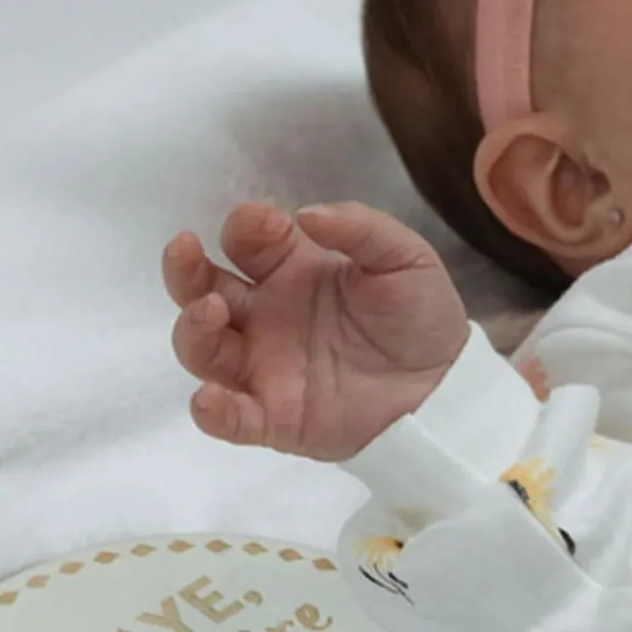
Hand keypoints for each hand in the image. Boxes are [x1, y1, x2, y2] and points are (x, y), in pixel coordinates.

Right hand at [164, 200, 469, 462]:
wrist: (447, 389)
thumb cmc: (421, 318)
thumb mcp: (405, 258)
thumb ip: (362, 228)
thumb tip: (306, 213)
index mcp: (291, 269)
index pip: (245, 240)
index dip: (247, 227)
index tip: (270, 228)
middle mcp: (266, 315)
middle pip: (200, 288)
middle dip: (184, 268)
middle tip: (185, 249)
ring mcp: (264, 367)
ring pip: (202, 348)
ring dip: (192, 329)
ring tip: (211, 312)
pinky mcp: (275, 417)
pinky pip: (229, 418)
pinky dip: (210, 411)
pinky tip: (211, 398)